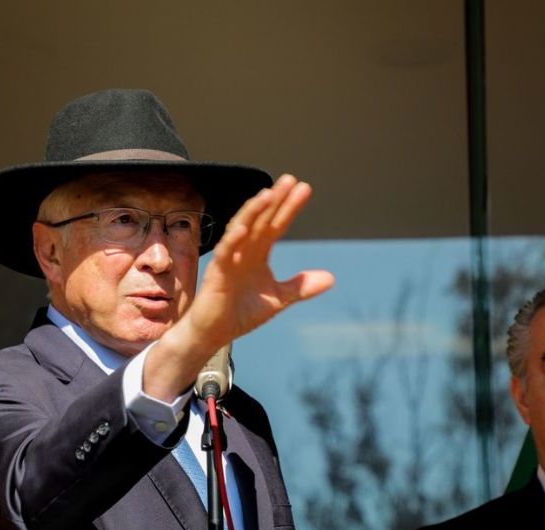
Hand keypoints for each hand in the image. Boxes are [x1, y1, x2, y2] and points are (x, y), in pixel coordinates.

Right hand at [184, 174, 333, 348]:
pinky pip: (224, 253)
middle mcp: (243, 251)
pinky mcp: (216, 274)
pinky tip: (244, 229)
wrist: (213, 335)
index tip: (304, 188)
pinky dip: (233, 240)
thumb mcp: (277, 300)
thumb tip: (330, 278)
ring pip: (241, 229)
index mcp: (257, 254)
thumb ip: (300, 287)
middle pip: (260, 221)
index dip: (289, 208)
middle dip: (274, 201)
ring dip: (253, 212)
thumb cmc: (240, 314)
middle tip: (290, 180)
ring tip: (267, 195)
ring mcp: (229, 260)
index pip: (276, 225)